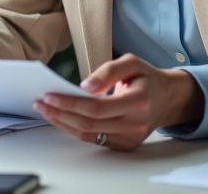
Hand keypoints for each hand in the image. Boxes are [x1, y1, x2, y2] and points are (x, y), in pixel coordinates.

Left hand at [31, 54, 203, 150]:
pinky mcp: (125, 144)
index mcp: (138, 101)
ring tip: (45, 110)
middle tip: (40, 102)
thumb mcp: (131, 62)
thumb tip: (84, 87)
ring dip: (63, 123)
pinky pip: (94, 139)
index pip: (97, 107)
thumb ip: (107, 71)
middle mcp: (135, 124)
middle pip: (89, 124)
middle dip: (60, 113)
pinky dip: (74, 129)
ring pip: (89, 134)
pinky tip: (61, 117)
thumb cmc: (146, 78)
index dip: (70, 103)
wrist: (167, 99)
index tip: (50, 95)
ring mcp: (130, 138)